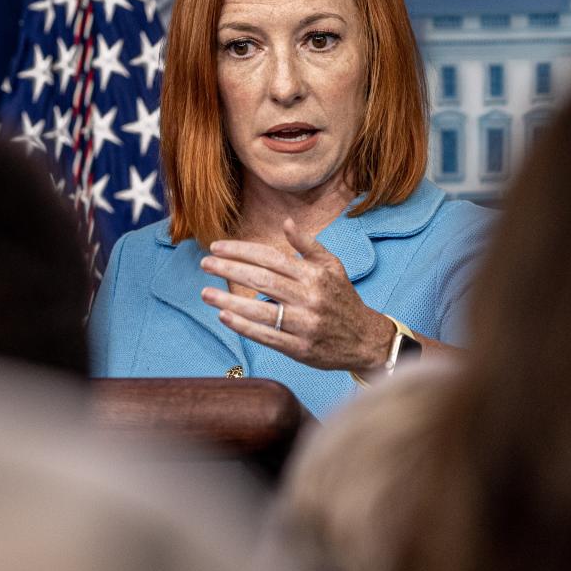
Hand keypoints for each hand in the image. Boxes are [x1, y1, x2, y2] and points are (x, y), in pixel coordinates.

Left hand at [199, 218, 392, 371]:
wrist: (365, 339)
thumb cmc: (343, 298)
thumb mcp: (332, 266)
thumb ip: (307, 245)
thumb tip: (286, 222)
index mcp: (314, 274)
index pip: (270, 258)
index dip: (241, 251)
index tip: (216, 247)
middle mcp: (309, 297)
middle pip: (262, 280)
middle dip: (229, 270)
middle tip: (205, 264)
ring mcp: (304, 324)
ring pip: (261, 310)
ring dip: (229, 301)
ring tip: (205, 293)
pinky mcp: (300, 348)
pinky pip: (267, 336)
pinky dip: (244, 326)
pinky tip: (224, 316)